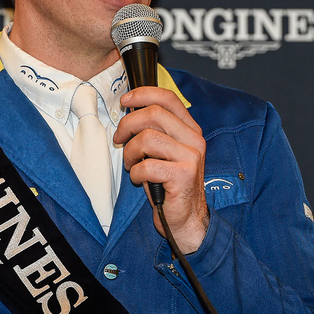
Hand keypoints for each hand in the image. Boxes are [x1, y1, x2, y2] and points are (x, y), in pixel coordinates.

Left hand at [114, 86, 208, 253]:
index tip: (125, 101)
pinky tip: (140, 180)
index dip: (143, 94)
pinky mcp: (183, 175)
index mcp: (190, 130)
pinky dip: (136, 173)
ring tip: (131, 165)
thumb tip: (130, 112)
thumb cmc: (169, 185)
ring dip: (130, 152)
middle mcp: (194, 139)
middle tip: (119, 140)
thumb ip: (154, 131)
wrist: (186, 219)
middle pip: (154, 114)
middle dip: (128, 125)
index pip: (168, 98)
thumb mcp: (163, 152)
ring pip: (147, 138)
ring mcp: (191, 157)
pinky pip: (147, 165)